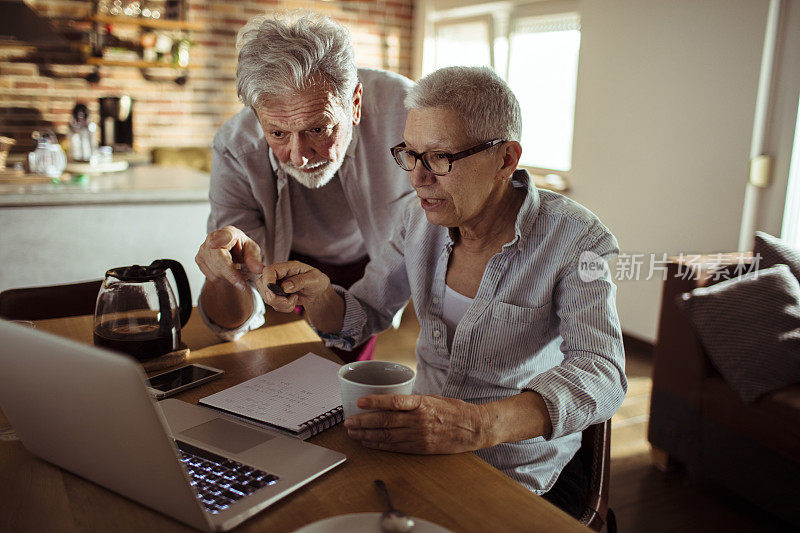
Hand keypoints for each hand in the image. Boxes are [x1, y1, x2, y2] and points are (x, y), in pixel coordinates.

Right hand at [195, 225, 263, 290]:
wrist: (230, 249)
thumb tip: (258, 269)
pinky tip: (228, 273)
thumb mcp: (252, 250)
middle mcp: (211, 238)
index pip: (221, 236)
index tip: (213, 244)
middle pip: (219, 261)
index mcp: (228, 233)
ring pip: (216, 272)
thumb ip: (254, 258)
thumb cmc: (241, 247)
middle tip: (244, 283)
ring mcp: (203, 249)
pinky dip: (222, 279)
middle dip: (232, 275)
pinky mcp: (199, 259)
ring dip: (229, 278)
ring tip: (238, 273)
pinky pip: (211, 276)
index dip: (217, 240)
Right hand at [256, 261, 331, 312]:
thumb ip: (299, 281)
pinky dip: (283, 307)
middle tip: (287, 300)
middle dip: (273, 297)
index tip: (273, 292)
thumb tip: (285, 287)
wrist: (318, 290)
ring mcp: (276, 285)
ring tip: (294, 299)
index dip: (267, 281)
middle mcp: (279, 275)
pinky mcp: (277, 295)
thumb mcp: (313, 279)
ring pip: (266, 297)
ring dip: (280, 304)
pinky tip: (293, 303)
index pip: (269, 271)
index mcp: (287, 267)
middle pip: (262, 284)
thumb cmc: (317, 280)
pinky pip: (274, 304)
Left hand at [343, 394, 487, 453]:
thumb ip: (413, 401)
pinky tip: (369, 442)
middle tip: (348, 422)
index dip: (374, 403)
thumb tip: (392, 402)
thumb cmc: (454, 410)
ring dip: (367, 435)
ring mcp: (419, 436)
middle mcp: (419, 420)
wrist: (474, 428)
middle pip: (385, 421)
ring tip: (353, 433)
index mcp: (422, 403)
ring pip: (387, 435)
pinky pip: (396, 447)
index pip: (393, 402)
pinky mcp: (421, 448)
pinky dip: (380, 445)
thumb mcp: (433, 398)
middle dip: (363, 422)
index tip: (359, 403)